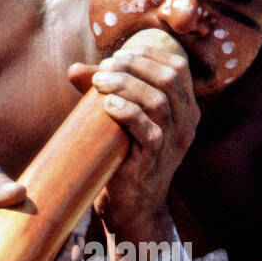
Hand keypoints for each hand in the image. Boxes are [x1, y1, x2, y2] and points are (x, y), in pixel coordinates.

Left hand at [68, 46, 199, 234]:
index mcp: (185, 109)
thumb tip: (75, 69)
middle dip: (134, 65)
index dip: (148, 54)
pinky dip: (127, 112)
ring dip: (126, 84)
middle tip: (104, 69)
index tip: (118, 56)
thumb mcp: (120, 119)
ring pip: (158, 101)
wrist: (131, 206)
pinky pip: (149, 131)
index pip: (178, 67)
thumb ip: (105, 92)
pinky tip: (107, 105)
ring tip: (99, 83)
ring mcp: (173, 144)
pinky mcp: (155, 161)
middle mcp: (186, 124)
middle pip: (169, 78)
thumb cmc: (124, 157)